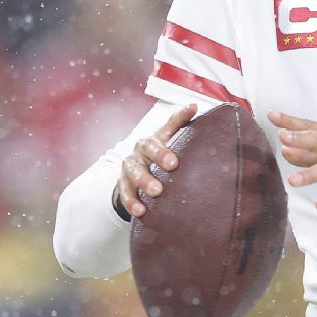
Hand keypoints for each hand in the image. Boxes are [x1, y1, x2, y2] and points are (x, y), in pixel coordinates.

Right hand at [116, 103, 197, 217]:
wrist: (134, 172)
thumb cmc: (157, 153)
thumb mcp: (167, 138)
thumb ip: (179, 123)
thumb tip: (193, 105)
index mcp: (153, 139)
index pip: (163, 132)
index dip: (171, 135)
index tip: (180, 149)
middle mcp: (139, 152)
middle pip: (147, 151)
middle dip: (159, 157)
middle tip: (173, 166)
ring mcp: (129, 169)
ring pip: (133, 173)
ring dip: (144, 182)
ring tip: (156, 192)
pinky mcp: (123, 185)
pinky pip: (125, 194)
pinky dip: (131, 202)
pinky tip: (140, 211)